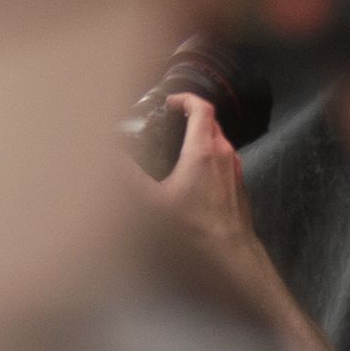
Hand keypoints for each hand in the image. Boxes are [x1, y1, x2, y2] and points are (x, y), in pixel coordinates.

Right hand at [145, 90, 264, 266]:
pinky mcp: (239, 182)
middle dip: (191, 115)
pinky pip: (224, 157)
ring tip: (178, 144)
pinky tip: (193, 172)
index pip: (202, 108)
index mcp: (204, 150)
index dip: (185, 98)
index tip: (170, 101)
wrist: (230, 252)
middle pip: (211, 121)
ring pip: (219, 139)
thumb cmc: (193, 228)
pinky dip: (209, 153)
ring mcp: (235, 167)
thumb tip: (110, 157)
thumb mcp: (153, 203)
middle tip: (170, 121)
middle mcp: (224, 153)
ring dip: (200, 135)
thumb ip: (129, 178)